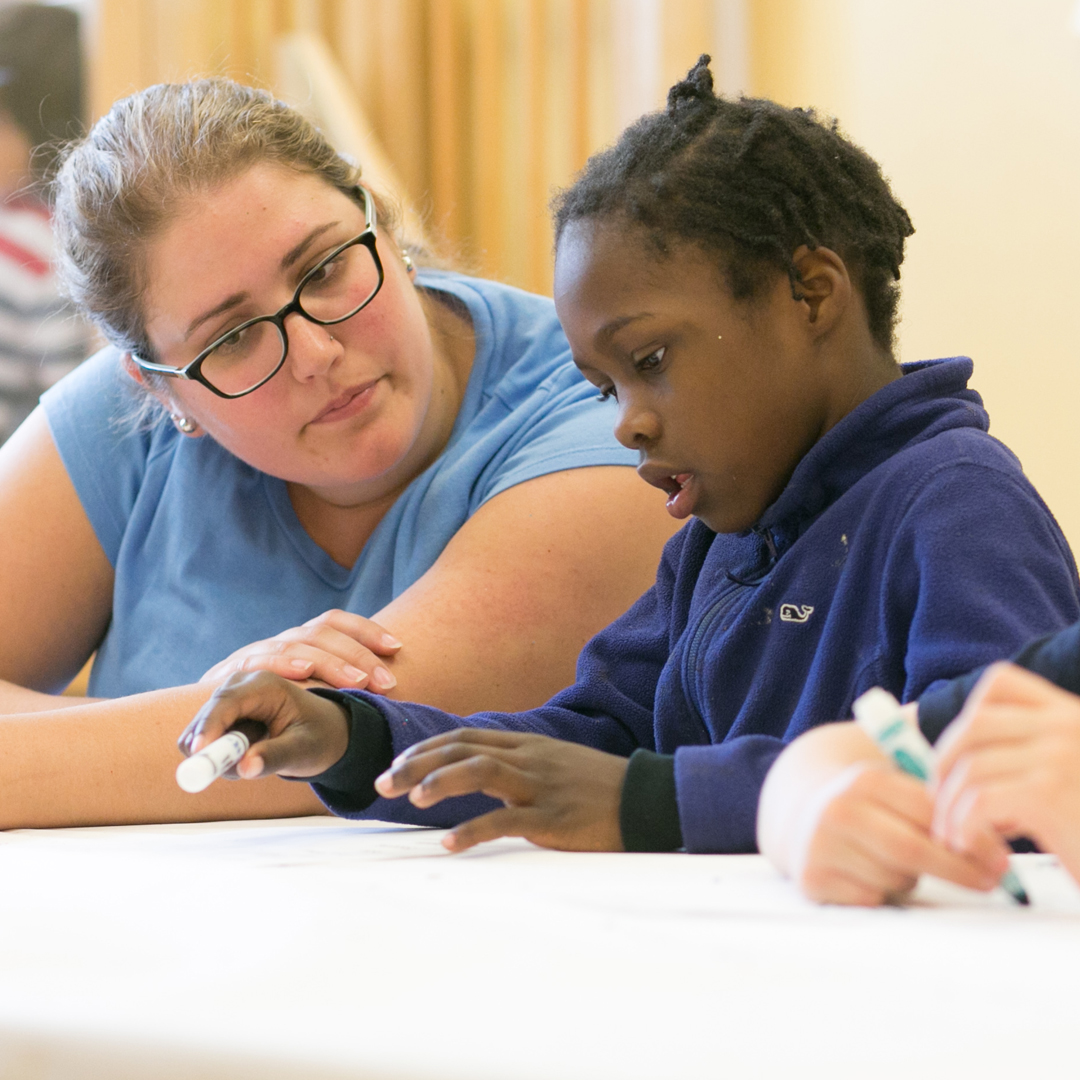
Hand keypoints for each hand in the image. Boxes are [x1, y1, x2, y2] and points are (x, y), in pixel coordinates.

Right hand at [179, 671, 349, 778]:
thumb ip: (274, 757)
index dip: (209, 727)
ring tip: (257, 756)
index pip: (226, 702)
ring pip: (199, 732)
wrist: (324, 730)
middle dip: (211, 748)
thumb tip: (244, 767)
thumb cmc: (319, 736)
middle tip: (237, 771)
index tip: (198, 754)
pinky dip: (219, 754)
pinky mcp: (220, 712)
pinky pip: (203, 738)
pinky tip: (248, 752)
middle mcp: (241, 684)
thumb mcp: (303, 750)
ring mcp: (228, 696)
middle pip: (205, 716)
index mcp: (265, 685)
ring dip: (219, 754)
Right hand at [200, 609, 400, 692]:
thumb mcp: (304, 692)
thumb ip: (333, 681)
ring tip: (358, 683)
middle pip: (321, 632)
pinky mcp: (228, 674)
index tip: (397, 647)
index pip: (335, 621)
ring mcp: (254, 654)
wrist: (210, 721)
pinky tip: (302, 671)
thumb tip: (387, 674)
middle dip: (357, 655)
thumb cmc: (268, 709)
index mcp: (300, 640)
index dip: (366, 630)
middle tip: (385, 682)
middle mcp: (279, 641)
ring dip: (330, 663)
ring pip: (295, 644)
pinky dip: (280, 663)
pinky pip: (257, 662)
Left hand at [374, 729, 628, 852]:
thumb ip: (517, 765)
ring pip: (481, 772)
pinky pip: (507, 820)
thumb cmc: (598, 786)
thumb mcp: (554, 764)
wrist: (647, 798)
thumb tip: (478, 771)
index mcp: (526, 746)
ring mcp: (540, 785)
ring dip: (441, 782)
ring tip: (412, 799)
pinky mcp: (553, 816)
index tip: (396, 764)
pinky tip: (450, 843)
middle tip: (383, 783)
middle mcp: (528, 759)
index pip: (464, 738)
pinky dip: (475, 830)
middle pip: (462, 750)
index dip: (426, 749)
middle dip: (417, 764)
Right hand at [758, 721, 1006, 905]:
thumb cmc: (867, 801)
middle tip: (990, 881)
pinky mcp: (811, 877)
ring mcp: (820, 844)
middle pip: (914, 851)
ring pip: (894, 877)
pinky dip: (882, 893)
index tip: (1000, 859)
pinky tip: (874, 875)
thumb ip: (936, 776)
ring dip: (912, 878)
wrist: (799, 812)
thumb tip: (991, 784)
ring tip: (904, 864)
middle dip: (959, 870)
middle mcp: (838, 809)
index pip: (930, 813)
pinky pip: (870, 898)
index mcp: (864, 780)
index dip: (973, 838)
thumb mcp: (893, 775)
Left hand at [934, 662, 1079, 882]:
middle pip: (974, 725)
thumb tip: (946, 760)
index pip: (1000, 682)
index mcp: (1071, 715)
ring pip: (971, 767)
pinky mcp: (1050, 795)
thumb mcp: (1065, 775)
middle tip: (942, 800)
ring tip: (952, 832)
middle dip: (944, 763)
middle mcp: (1067, 726)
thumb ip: (1024, 756)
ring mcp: (1060, 757)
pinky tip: (966, 842)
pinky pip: (980, 799)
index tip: (958, 758)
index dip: (965, 717)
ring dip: (949, 804)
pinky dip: (962, 823)